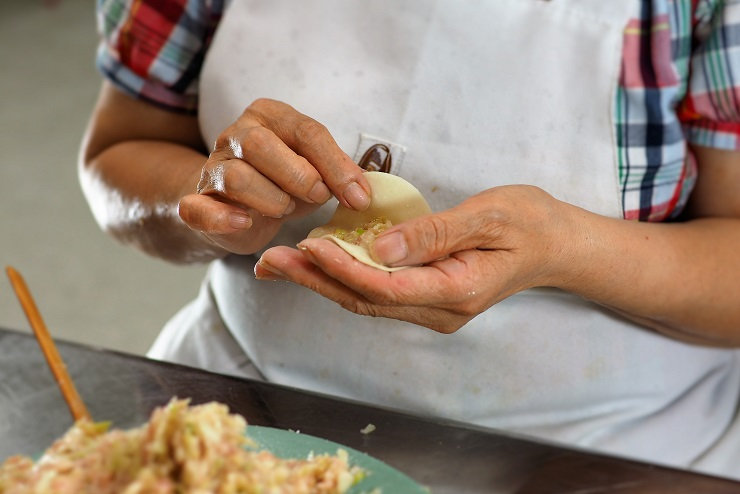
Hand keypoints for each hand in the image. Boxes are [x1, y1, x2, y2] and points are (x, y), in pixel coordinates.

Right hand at [178, 98, 371, 254]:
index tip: (360, 198)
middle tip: (318, 198)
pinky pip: (198, 207)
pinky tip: (245, 222)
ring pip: (236, 177)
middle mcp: (236, 134)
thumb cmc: (284, 184)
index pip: (307, 132)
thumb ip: (338, 173)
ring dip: (271, 200)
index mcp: (269, 115)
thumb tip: (364, 193)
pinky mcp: (196, 200)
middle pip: (261, 144)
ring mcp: (212, 166)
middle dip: (299, 177)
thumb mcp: (316, 171)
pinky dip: (222, 218)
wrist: (237, 208)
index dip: (337, 167)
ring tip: (285, 209)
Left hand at [256, 185, 576, 331]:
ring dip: (321, 281)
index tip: (309, 245)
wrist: (553, 244)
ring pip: (366, 299)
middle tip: (271, 261)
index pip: (388, 288)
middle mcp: (440, 311)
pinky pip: (376, 292)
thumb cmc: (528, 223)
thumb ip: (433, 233)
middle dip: (316, 280)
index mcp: (457, 293)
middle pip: (366, 300)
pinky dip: (343, 277)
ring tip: (279, 263)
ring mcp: (432, 309)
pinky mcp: (426, 298)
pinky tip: (316, 264)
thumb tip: (380, 247)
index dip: (346, 269)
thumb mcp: (488, 217)